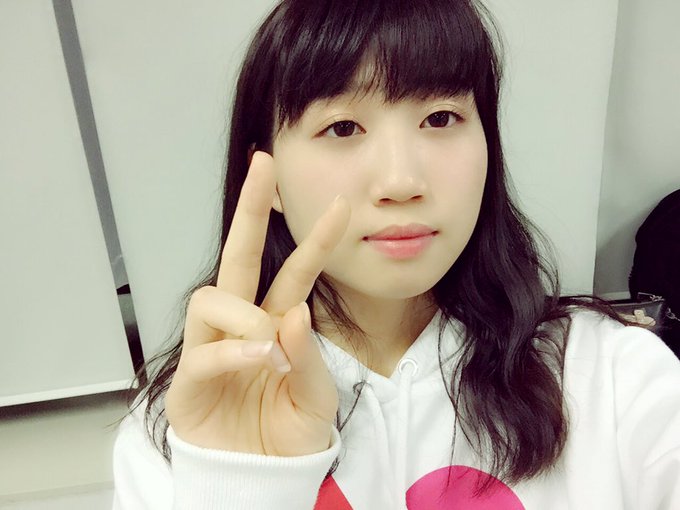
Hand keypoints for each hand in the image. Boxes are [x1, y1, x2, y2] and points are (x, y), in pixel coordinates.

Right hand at [164, 151, 349, 456]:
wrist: (259, 478)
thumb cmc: (286, 435)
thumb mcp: (316, 400)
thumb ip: (309, 358)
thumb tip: (293, 312)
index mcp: (276, 325)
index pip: (295, 272)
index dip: (316, 240)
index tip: (342, 205)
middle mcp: (242, 326)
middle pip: (239, 257)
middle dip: (251, 211)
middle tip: (264, 166)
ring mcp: (211, 347)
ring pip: (210, 297)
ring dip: (244, 315)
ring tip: (266, 344)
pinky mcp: (188, 379)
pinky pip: (204, 351)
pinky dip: (232, 352)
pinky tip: (256, 359)